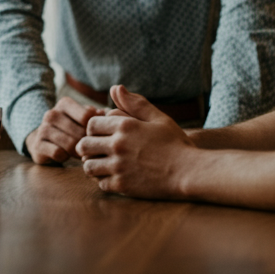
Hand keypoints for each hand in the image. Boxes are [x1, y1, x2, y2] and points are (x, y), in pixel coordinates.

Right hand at [24, 97, 101, 164]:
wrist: (43, 140)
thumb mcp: (83, 118)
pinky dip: (65, 157)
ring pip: (70, 144)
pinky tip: (65, 156)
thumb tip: (108, 114)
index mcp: (65, 103)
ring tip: (80, 154)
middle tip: (91, 150)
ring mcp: (43, 128)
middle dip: (88, 144)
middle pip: (80, 133)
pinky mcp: (37, 144)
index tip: (97, 136)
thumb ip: (97, 115)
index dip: (95, 130)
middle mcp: (52, 113)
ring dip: (78, 152)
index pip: (87, 116)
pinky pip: (58, 153)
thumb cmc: (71, 128)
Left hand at [75, 85, 196, 197]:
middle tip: (98, 150)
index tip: (102, 135)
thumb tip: (116, 88)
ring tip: (103, 164)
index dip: (94, 129)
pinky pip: (100, 183)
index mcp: (125, 125)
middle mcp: (118, 145)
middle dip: (88, 147)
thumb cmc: (176, 144)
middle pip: (84, 145)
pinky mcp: (123, 185)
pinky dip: (104, 181)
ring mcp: (119, 166)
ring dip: (93, 165)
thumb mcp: (158, 119)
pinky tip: (114, 177)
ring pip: (88, 166)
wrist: (190, 172)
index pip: (90, 124)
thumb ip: (136, 104)